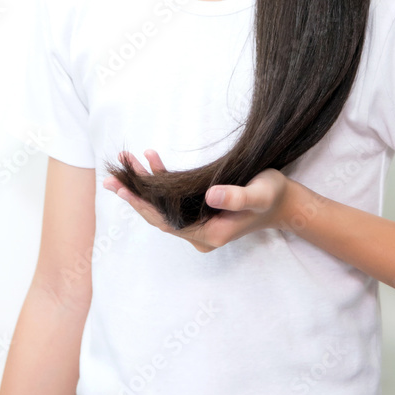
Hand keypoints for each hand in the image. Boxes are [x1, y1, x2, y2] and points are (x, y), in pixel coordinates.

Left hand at [103, 149, 288, 252]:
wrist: (283, 203)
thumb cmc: (272, 196)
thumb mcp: (258, 195)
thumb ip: (236, 198)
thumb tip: (211, 195)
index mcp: (208, 234)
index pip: (165, 221)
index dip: (143, 205)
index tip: (123, 190)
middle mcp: (198, 233)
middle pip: (157, 215)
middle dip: (135, 194)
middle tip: (111, 177)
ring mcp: (197, 223)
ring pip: (162, 206)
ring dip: (144, 185)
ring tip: (126, 162)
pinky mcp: (199, 211)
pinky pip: (172, 199)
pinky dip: (160, 181)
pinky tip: (152, 160)